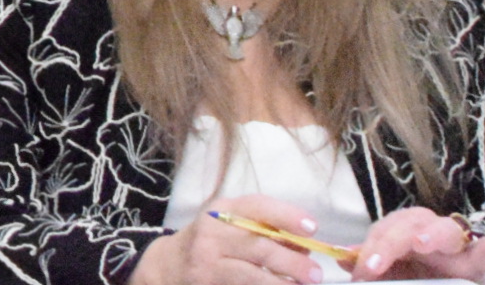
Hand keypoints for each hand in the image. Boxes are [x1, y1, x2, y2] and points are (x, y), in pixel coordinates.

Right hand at [137, 196, 321, 284]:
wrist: (168, 267)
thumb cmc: (212, 243)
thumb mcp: (230, 225)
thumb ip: (264, 229)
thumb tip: (306, 246)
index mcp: (221, 212)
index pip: (256, 207)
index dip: (286, 216)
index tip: (312, 228)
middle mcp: (211, 235)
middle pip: (257, 246)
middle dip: (292, 261)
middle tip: (316, 274)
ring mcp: (208, 264)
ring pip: (250, 275)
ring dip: (281, 283)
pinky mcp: (209, 284)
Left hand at [348, 208, 484, 280]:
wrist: (448, 281)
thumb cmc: (416, 271)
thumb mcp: (391, 269)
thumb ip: (370, 263)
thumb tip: (342, 258)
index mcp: (402, 230)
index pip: (383, 231)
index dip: (370, 249)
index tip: (362, 269)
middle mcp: (427, 229)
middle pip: (407, 226)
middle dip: (389, 244)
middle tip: (375, 263)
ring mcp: (453, 242)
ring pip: (444, 230)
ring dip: (432, 236)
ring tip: (422, 244)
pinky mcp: (477, 259)